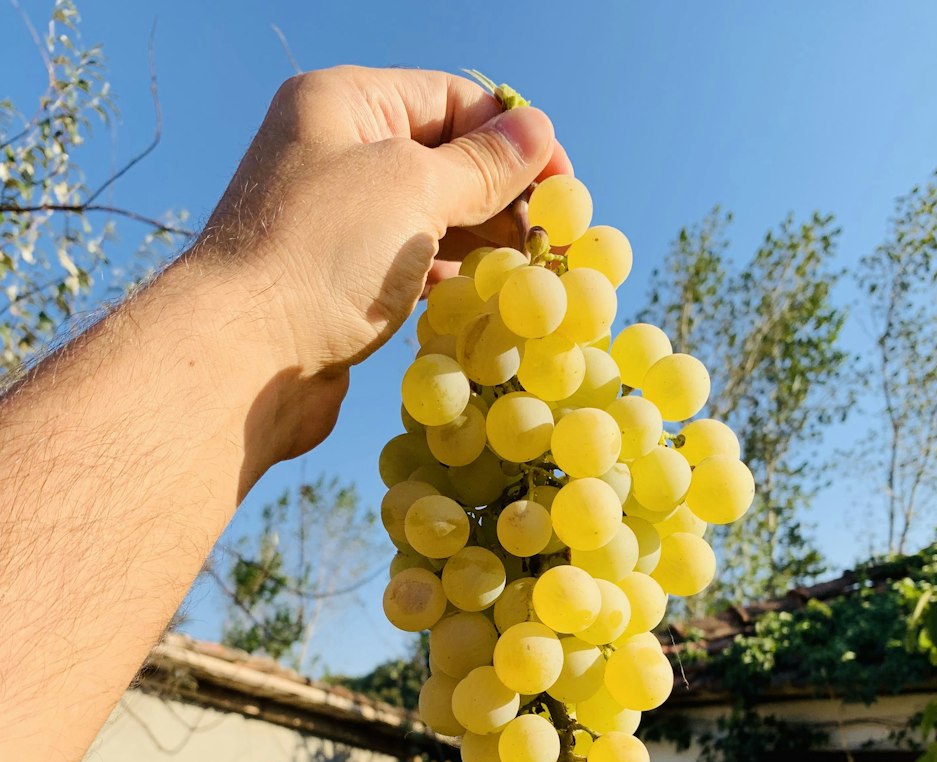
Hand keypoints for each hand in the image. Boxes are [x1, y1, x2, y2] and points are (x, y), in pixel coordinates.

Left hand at [193, 67, 569, 471]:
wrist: (243, 356)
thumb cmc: (323, 252)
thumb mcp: (413, 187)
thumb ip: (481, 164)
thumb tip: (537, 129)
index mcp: (345, 104)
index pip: (451, 100)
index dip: (513, 136)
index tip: (563, 184)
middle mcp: (336, 155)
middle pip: (443, 161)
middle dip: (503, 197)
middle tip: (553, 241)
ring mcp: (336, 224)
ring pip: (429, 221)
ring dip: (482, 244)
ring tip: (529, 274)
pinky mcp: (339, 284)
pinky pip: (408, 270)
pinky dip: (449, 281)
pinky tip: (483, 301)